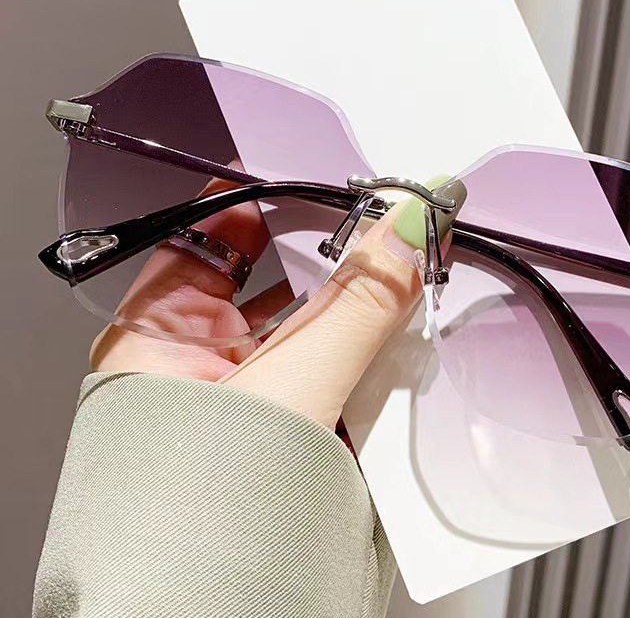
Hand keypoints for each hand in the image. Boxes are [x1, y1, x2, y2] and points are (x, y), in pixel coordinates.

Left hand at [91, 177, 462, 429]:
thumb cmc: (204, 522)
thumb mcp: (290, 389)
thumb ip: (355, 306)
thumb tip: (406, 225)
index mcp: (161, 335)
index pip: (213, 230)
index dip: (270, 193)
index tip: (331, 170)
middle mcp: (201, 360)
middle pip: (274, 275)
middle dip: (333, 252)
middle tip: (385, 223)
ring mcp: (249, 395)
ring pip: (312, 322)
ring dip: (359, 305)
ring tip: (403, 274)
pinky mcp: (293, 428)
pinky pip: (334, 366)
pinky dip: (369, 350)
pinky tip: (403, 338)